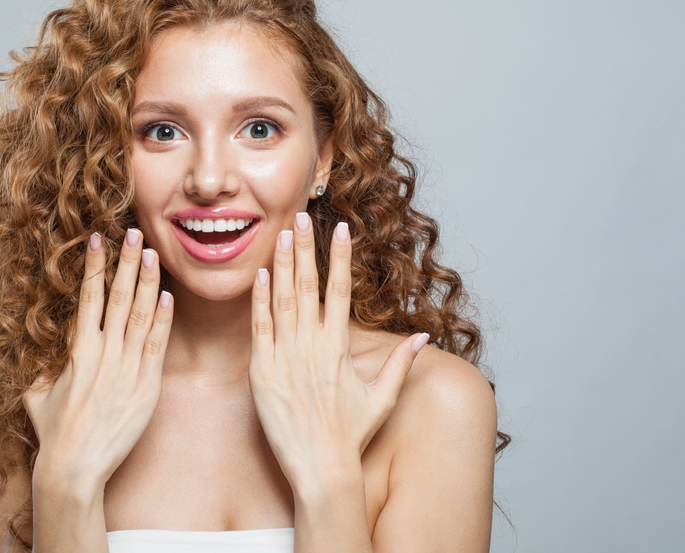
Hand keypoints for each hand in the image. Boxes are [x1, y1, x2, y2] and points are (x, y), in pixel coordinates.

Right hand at [22, 228, 173, 497]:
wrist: (75, 467)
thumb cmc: (54, 434)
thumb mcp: (37, 395)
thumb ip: (42, 368)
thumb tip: (38, 350)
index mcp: (77, 351)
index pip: (89, 298)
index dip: (95, 266)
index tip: (100, 240)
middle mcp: (103, 353)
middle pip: (117, 297)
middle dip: (127, 262)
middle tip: (135, 233)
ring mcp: (126, 368)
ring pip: (140, 315)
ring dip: (147, 283)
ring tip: (153, 254)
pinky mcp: (146, 386)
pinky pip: (157, 346)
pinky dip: (163, 320)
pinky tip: (169, 297)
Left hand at [248, 213, 429, 489]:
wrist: (319, 466)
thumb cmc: (351, 434)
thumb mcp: (382, 398)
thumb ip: (400, 363)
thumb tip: (424, 336)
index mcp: (339, 348)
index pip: (341, 291)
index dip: (340, 257)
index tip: (341, 229)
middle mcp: (312, 346)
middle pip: (308, 286)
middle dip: (305, 248)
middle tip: (301, 217)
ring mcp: (285, 357)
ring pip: (282, 300)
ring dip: (281, 265)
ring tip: (280, 235)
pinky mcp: (263, 371)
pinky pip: (260, 328)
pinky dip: (260, 300)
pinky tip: (260, 275)